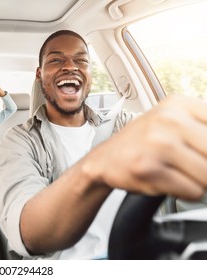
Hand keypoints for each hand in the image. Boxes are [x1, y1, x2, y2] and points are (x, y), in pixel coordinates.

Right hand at [86, 95, 206, 200]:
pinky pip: (192, 191)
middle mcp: (169, 120)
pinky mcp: (148, 169)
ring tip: (181, 174)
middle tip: (194, 167)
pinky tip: (169, 181)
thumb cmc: (142, 143)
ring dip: (200, 182)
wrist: (104, 160)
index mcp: (179, 104)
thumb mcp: (173, 122)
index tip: (201, 154)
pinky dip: (186, 193)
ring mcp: (158, 144)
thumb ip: (202, 130)